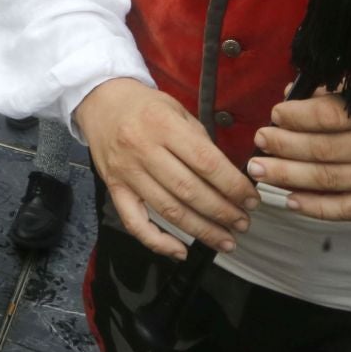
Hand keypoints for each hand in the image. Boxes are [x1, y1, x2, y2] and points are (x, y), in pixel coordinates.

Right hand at [75, 77, 259, 258]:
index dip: (232, 185)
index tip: (250, 199)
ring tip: (226, 240)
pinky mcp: (115, 188)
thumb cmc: (144, 105)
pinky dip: (158, 242)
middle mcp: (143, 149)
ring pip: (168, 210)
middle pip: (189, 190)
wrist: (100, 100)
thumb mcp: (177, 110)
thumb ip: (200, 142)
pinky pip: (135, 222)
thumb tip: (229, 177)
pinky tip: (181, 251)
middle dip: (223, 212)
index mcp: (163, 125)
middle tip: (243, 223)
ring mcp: (127, 172)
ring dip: (201, 230)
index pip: (205, 162)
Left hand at [249, 93, 350, 220]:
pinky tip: (291, 202)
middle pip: (327, 150)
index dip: (300, 115)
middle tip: (259, 142)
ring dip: (292, 177)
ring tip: (260, 171)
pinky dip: (320, 208)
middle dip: (286, 147)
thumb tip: (297, 91)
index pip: (334, 116)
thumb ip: (343, 89)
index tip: (276, 112)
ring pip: (334, 181)